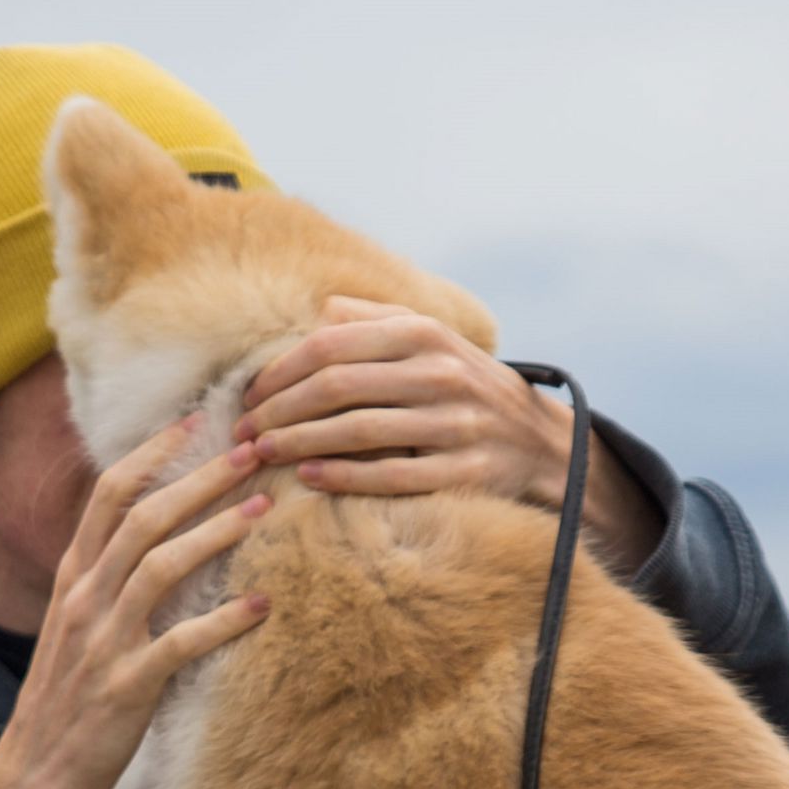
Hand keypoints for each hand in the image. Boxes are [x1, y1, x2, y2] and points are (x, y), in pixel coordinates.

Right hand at [0, 423, 270, 788]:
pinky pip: (180, 643)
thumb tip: (155, 538)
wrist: (34, 776)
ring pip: (160, 566)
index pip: (108, 494)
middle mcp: (83, 599)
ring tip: (264, 509)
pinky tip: (263, 606)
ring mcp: (103, 641)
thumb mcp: (76, 627)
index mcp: (72, 578)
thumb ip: (108, 581)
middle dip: (199, 476)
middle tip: (253, 449)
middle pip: (142, 516)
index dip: (152, 453)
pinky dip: (224, 621)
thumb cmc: (67, 699)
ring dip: (215, 531)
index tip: (197, 420)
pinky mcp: (127, 686)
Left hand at [237, 298, 561, 502]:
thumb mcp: (432, 341)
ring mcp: (456, 423)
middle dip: (279, 410)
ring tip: (263, 454)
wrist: (543, 444)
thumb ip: (377, 320)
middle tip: (244, 433)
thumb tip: (321, 310)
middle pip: (336, 387)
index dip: (279, 371)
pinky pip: (393, 475)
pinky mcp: (467, 470)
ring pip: (359, 431)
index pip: (330, 344)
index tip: (249, 395)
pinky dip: (346, 477)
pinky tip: (310, 478)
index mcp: (423, 334)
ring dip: (300, 443)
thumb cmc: (468, 388)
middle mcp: (440, 372)